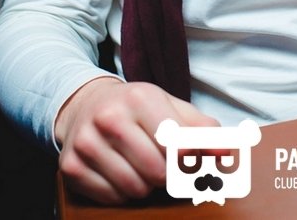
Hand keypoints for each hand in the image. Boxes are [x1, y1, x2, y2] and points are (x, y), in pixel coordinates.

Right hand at [56, 77, 219, 203]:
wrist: (85, 105)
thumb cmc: (138, 109)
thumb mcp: (172, 107)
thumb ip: (203, 129)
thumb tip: (225, 152)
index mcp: (140, 97)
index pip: (179, 147)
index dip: (188, 159)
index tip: (186, 156)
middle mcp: (109, 117)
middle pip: (158, 172)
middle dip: (167, 174)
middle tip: (162, 162)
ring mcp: (87, 142)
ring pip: (136, 188)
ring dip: (146, 185)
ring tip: (141, 166)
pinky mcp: (71, 166)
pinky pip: (113, 197)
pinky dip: (123, 192)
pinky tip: (120, 172)